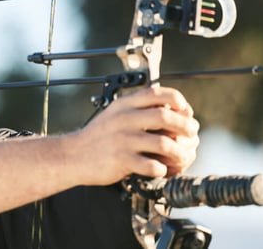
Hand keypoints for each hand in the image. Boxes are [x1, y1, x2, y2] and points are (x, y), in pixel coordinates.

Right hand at [66, 86, 199, 183]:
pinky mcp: (121, 160)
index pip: (158, 93)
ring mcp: (123, 140)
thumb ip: (138, 108)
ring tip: (181, 157)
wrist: (72, 155)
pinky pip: (151, 165)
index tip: (185, 111)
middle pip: (165, 116)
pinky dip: (162, 169)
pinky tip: (160, 169)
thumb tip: (173, 109)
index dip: (178, 101)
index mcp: (124, 104)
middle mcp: (124, 119)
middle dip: (185, 126)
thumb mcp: (115, 113)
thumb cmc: (98, 136)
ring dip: (178, 152)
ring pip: (163, 142)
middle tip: (191, 135)